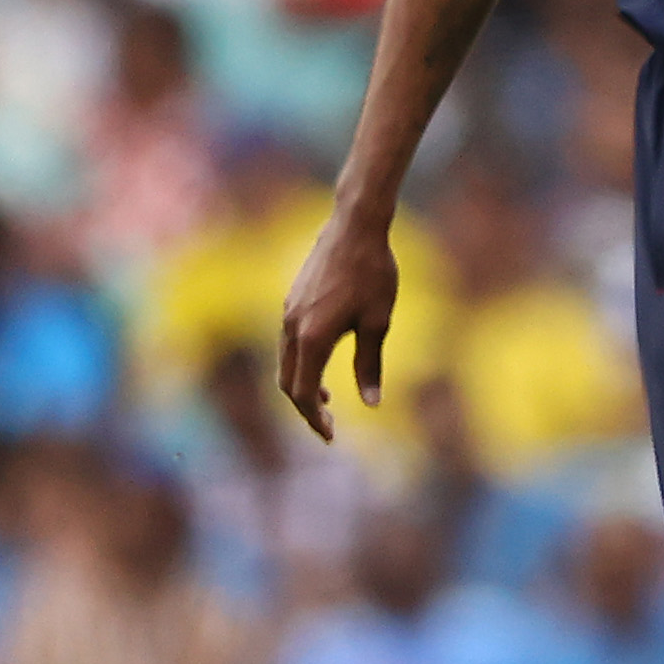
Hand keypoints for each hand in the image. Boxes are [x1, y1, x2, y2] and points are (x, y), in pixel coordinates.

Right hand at [278, 206, 399, 442]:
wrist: (355, 226)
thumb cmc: (374, 273)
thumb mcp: (378, 321)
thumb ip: (369, 364)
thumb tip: (371, 403)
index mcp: (312, 337)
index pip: (303, 393)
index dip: (315, 420)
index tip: (331, 437)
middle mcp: (291, 327)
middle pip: (287, 383)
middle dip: (305, 410)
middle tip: (328, 428)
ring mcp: (287, 312)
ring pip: (285, 363)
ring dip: (302, 386)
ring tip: (326, 402)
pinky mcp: (291, 301)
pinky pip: (288, 344)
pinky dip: (301, 364)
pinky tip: (322, 365)